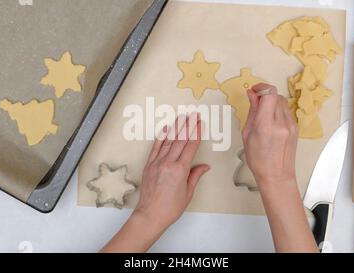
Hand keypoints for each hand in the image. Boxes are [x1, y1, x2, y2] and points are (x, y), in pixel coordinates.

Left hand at [102, 113, 208, 252]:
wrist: (150, 215)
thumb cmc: (170, 208)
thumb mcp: (188, 193)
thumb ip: (195, 175)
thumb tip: (204, 166)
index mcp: (180, 170)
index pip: (190, 147)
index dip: (196, 133)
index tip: (200, 123)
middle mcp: (168, 163)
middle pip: (180, 140)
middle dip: (188, 126)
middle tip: (193, 115)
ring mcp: (157, 163)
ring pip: (168, 141)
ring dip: (176, 128)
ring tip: (181, 117)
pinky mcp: (149, 165)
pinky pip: (156, 147)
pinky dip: (161, 137)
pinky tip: (166, 129)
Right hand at [242, 83, 317, 252]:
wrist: (276, 175)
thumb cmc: (258, 159)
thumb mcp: (247, 134)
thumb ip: (252, 111)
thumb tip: (252, 95)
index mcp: (266, 126)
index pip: (269, 94)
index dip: (261, 87)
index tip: (254, 90)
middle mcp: (281, 123)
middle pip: (275, 95)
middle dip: (264, 95)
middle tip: (255, 101)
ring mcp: (291, 125)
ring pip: (282, 101)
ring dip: (271, 102)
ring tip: (263, 112)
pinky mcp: (296, 127)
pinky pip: (286, 110)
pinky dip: (277, 110)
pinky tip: (271, 120)